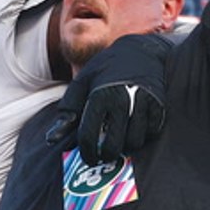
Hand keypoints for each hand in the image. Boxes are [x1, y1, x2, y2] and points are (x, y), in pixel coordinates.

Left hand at [46, 33, 170, 164]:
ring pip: (134, 142)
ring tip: (119, 142)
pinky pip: (151, 133)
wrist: (141, 51)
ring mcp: (142, 103)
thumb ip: (67, 112)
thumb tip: (51, 140)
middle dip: (106, 156)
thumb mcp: (82, 83)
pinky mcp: (158, 105)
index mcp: (99, 96)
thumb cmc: (105, 69)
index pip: (88, 136)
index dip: (86, 153)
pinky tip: (134, 131)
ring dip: (126, 147)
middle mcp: (121, 100)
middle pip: (113, 145)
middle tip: (103, 156)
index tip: (88, 158)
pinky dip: (143, 137)